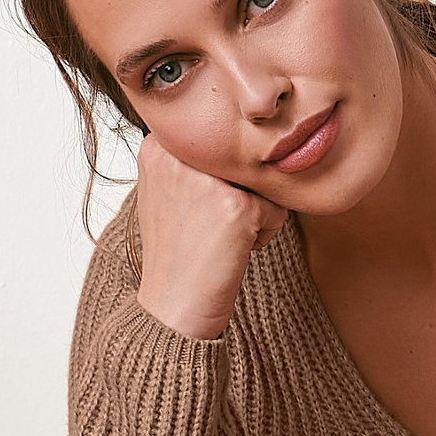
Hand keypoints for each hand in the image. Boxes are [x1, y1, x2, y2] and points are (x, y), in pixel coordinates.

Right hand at [131, 131, 288, 340]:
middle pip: (241, 160)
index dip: (217, 179)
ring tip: (220, 237)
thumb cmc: (178, 252)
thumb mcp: (167, 190)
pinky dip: (265, 234)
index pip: (219, 144)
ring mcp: (208, 179)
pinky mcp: (237, 206)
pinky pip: (277, 210)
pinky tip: (233, 251)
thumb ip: (191, 158)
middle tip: (208, 228)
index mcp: (158, 143)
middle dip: (237, 193)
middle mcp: (179, 154)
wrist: (173, 306)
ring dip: (253, 212)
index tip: (196, 210)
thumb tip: (242, 129)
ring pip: (261, 182)